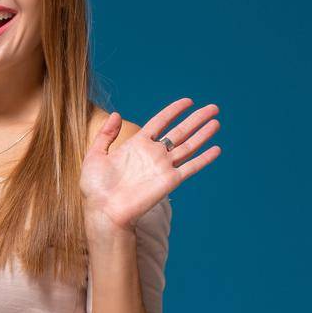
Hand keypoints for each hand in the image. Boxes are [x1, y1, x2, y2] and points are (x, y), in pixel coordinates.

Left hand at [79, 98, 221, 230]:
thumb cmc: (96, 187)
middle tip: (213, 107)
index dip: (174, 110)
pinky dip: (204, 159)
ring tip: (216, 121)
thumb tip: (115, 113)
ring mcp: (162, 167)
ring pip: (188, 146)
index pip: (160, 122)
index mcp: (136, 145)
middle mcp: (153, 154)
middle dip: (196, 119)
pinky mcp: (169, 181)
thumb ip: (106, 134)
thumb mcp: (95, 155)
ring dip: (203, 134)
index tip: (188, 101)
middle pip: (180, 131)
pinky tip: (216, 149)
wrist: (104, 211)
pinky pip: (191, 167)